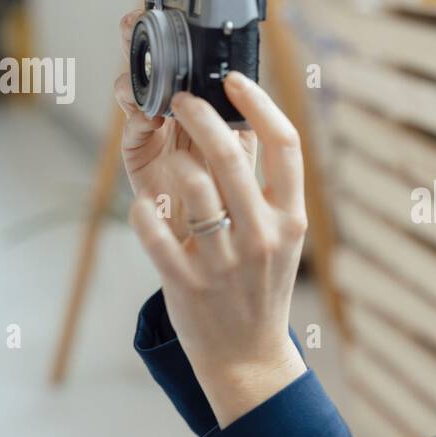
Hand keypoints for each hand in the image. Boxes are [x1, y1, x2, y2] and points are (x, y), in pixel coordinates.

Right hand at [115, 0, 257, 243]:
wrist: (225, 270)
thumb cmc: (242, 211)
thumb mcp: (255, 159)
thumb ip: (250, 122)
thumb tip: (246, 78)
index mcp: (210, 101)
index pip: (191, 42)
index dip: (181, 5)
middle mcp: (178, 110)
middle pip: (154, 54)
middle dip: (147, 27)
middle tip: (143, 7)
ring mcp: (154, 134)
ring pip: (134, 89)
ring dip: (137, 75)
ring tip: (145, 73)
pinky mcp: (139, 166)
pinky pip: (130, 137)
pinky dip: (136, 123)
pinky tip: (144, 121)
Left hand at [127, 72, 308, 427]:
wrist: (247, 356)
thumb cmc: (261, 287)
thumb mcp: (282, 239)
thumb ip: (269, 189)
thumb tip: (247, 123)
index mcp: (292, 220)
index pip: (286, 145)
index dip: (259, 103)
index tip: (234, 80)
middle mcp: (263, 237)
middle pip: (232, 155)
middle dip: (199, 114)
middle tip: (181, 99)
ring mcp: (225, 262)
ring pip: (192, 187)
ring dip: (173, 163)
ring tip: (168, 161)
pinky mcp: (187, 283)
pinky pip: (154, 233)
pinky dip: (143, 214)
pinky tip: (144, 207)